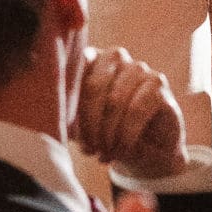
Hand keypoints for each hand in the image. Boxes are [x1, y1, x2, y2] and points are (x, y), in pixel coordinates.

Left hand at [74, 47, 187, 181]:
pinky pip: (137, 109)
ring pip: (115, 100)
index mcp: (90, 59)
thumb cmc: (108, 133)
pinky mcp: (158, 84)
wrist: (149, 149)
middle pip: (94, 87)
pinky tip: (122, 150)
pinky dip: (126, 135)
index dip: (69, 103)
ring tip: (104, 155)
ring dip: (108, 133)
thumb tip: (54, 118)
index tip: (66, 131)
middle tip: (89, 150)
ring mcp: (139, 68)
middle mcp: (114, 57)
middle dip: (89, 124)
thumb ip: (67, 115)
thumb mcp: (81, 125)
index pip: (73, 71)